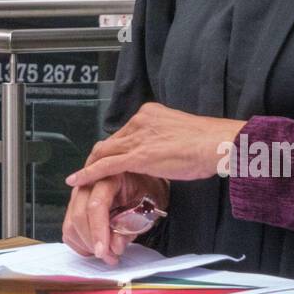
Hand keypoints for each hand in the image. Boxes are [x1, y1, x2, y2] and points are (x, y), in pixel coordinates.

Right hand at [62, 171, 169, 266]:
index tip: (102, 252)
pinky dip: (81, 243)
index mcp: (110, 176)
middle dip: (92, 242)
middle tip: (110, 258)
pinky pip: (69, 229)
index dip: (98, 231)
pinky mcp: (73, 205)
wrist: (143, 184)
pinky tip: (97, 247)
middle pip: (79, 215)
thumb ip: (132, 226)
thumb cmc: (147, 193)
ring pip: (70, 224)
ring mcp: (78, 193)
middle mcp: (89, 181)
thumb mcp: (147, 207)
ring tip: (107, 254)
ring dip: (86, 244)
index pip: (96, 205)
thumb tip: (114, 247)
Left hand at [66, 102, 246, 188]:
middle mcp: (140, 121)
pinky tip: (77, 180)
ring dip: (90, 166)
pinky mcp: (138, 156)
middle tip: (87, 170)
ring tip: (78, 178)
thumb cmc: (208, 144)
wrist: (216, 143)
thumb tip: (162, 153)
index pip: (125, 132)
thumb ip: (165, 141)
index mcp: (150, 113)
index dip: (114, 147)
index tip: (109, 157)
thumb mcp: (181, 136)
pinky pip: (107, 165)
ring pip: (105, 152)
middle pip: (111, 141)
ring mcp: (138, 138)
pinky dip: (89, 173)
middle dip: (98, 157)